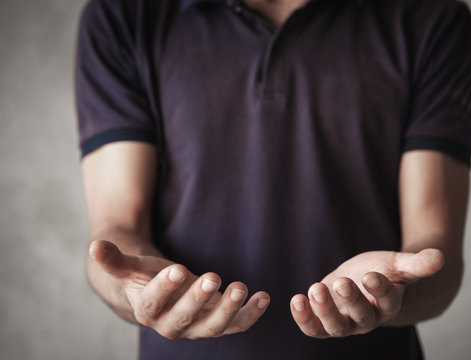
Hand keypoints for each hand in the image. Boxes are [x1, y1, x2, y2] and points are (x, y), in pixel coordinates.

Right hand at [89, 240, 269, 338]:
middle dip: (199, 300)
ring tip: (241, 287)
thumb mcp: (130, 267)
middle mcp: (171, 325)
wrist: (160, 295)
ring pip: (213, 327)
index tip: (175, 269)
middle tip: (213, 276)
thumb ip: (115, 260)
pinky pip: (236, 325)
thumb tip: (95, 246)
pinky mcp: (217, 322)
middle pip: (184, 319)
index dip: (163, 288)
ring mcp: (197, 326)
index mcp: (147, 311)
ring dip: (229, 310)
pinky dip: (251, 314)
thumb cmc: (143, 277)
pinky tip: (264, 297)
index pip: (153, 304)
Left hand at [289, 249, 443, 337]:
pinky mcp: (325, 321)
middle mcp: (368, 318)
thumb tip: (440, 257)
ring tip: (315, 288)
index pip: (388, 300)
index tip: (372, 275)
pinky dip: (303, 317)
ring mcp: (345, 322)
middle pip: (362, 316)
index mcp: (390, 303)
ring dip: (323, 310)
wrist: (367, 284)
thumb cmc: (385, 272)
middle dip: (351, 300)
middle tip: (342, 281)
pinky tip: (296, 300)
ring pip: (335, 327)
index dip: (381, 289)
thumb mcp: (399, 263)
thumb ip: (418, 263)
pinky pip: (313, 328)